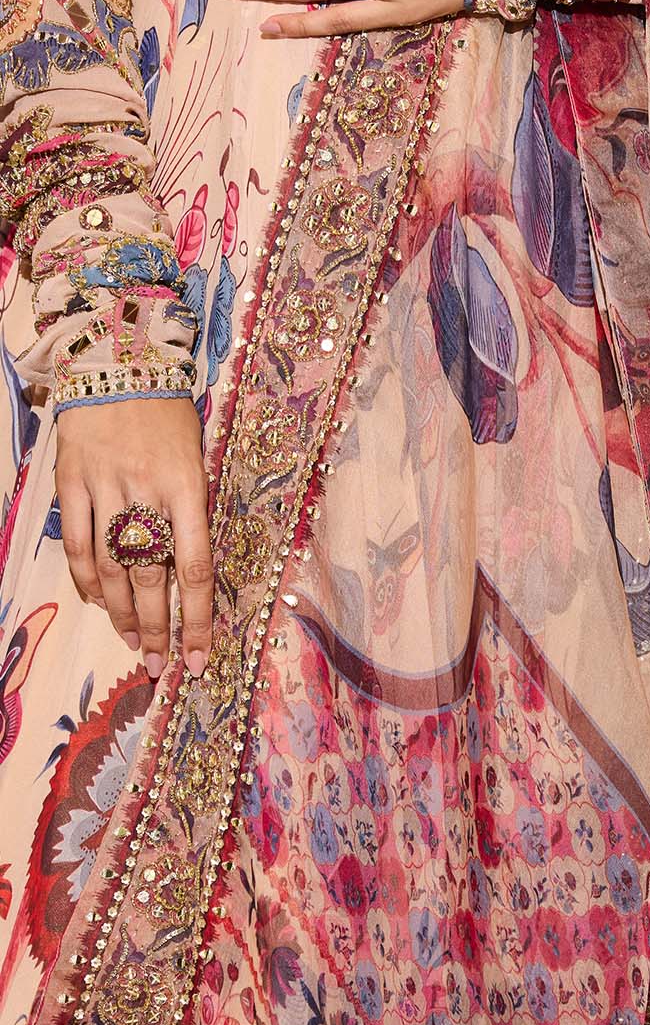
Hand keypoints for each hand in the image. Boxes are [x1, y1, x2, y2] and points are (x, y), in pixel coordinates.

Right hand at [55, 399, 213, 681]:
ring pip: (111, 567)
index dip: (199, 620)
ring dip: (122, 612)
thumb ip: (193, 512)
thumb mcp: (198, 459)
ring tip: (131, 641)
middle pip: (152, 577)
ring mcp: (105, 486)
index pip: (196, 568)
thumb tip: (189, 574)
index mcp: (188, 487)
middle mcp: (146, 491)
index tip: (200, 657)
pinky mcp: (72, 482)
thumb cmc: (169, 415)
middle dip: (158, 630)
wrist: (120, 361)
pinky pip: (75, 543)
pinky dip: (85, 579)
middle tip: (159, 663)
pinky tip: (98, 602)